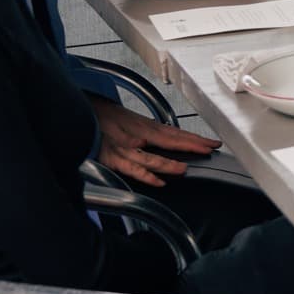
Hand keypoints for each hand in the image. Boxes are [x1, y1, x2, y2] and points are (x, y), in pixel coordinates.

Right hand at [88, 97, 218, 189]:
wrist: (80, 111)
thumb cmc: (105, 116)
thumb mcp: (130, 120)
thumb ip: (148, 131)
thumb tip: (167, 138)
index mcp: (145, 126)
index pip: (176, 133)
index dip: (194, 138)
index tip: (212, 143)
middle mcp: (139, 135)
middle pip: (170, 141)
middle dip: (191, 145)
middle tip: (210, 149)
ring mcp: (126, 147)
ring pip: (151, 158)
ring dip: (168, 164)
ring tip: (184, 169)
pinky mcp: (113, 158)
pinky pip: (132, 169)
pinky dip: (146, 175)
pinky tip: (159, 182)